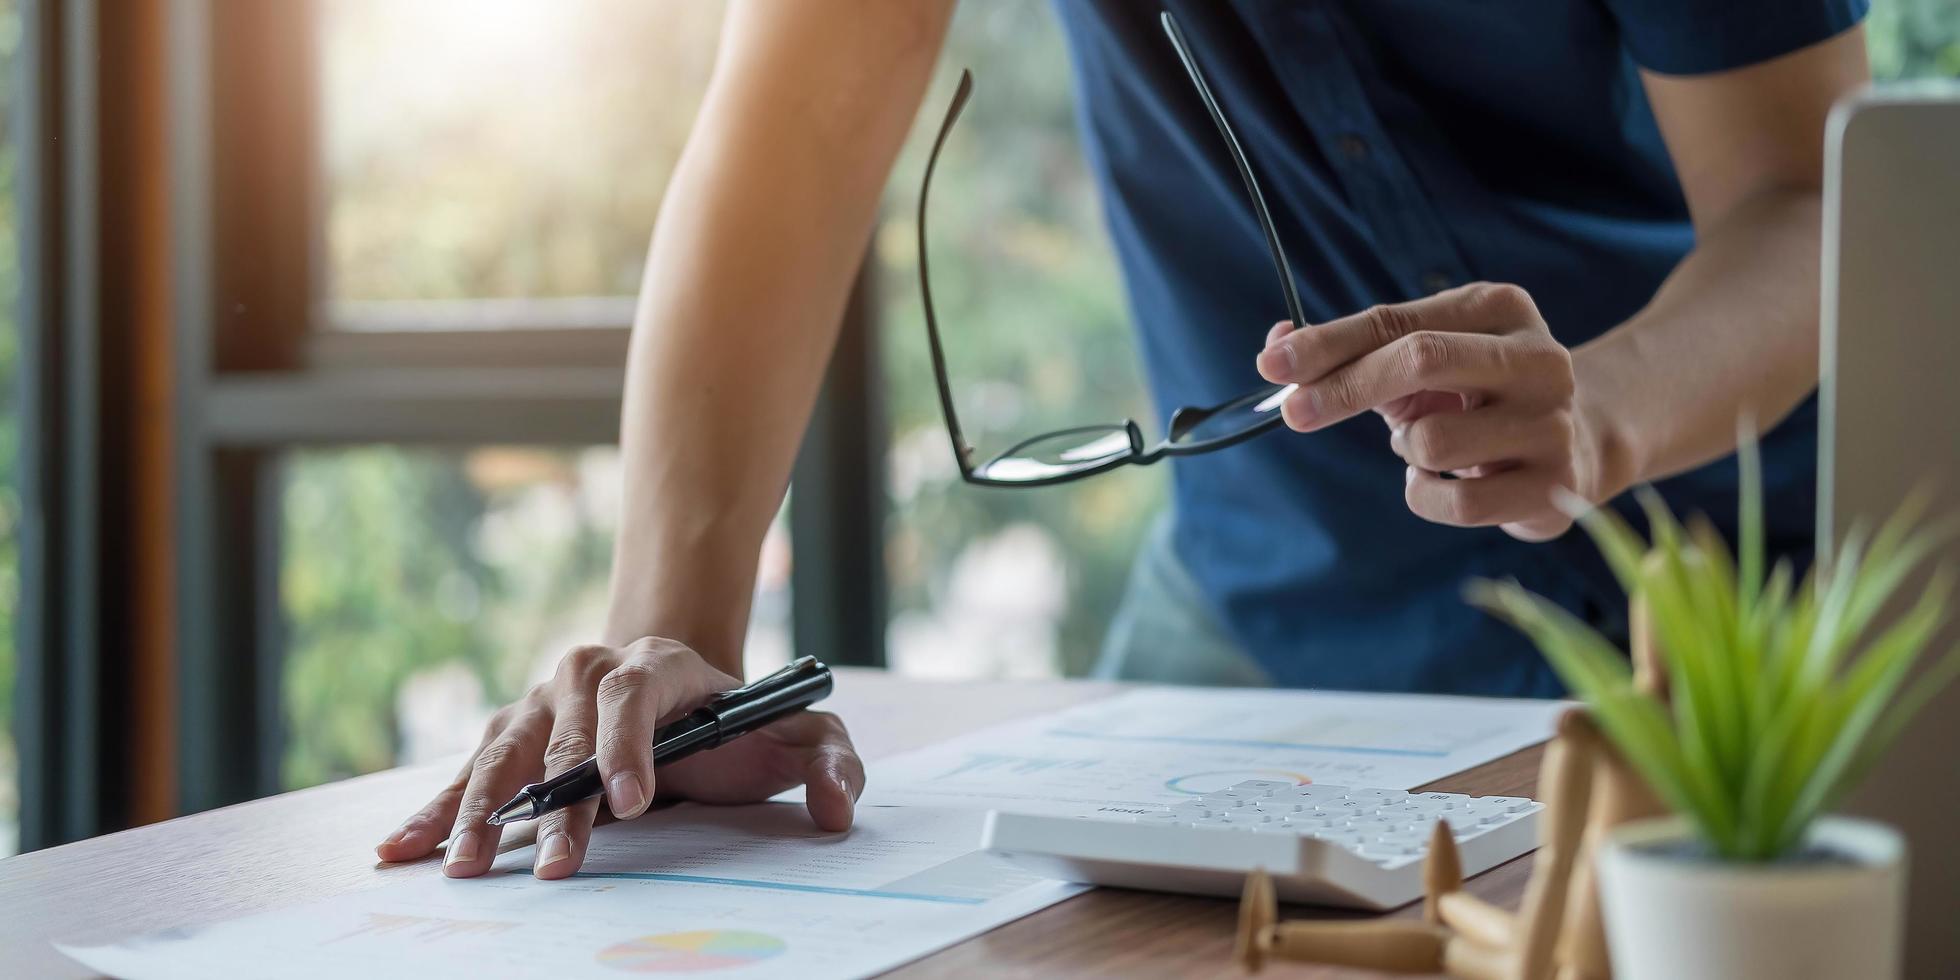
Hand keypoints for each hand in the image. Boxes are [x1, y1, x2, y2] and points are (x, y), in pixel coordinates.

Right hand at [374, 637, 863, 879]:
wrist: (687, 694)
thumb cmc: (744, 721)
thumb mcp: (803, 732)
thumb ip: (832, 764)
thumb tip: (838, 809)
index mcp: (660, 664)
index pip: (635, 692)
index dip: (627, 743)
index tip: (630, 802)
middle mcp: (589, 673)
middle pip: (562, 731)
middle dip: (557, 802)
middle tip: (557, 867)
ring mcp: (543, 702)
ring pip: (505, 751)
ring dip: (482, 808)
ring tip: (463, 866)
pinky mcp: (514, 734)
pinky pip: (468, 770)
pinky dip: (436, 809)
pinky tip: (401, 848)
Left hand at [1255, 282, 1618, 541]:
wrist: (1580, 444)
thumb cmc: (1477, 394)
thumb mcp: (1425, 360)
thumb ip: (1354, 351)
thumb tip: (1275, 349)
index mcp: (1501, 309)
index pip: (1395, 322)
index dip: (1327, 344)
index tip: (1272, 364)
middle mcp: (1539, 358)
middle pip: (1420, 359)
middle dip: (1345, 388)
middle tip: (1295, 412)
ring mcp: (1552, 423)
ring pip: (1432, 441)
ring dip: (1408, 450)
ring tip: (1431, 447)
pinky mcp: (1555, 487)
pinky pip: (1454, 503)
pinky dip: (1427, 495)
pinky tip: (1448, 482)